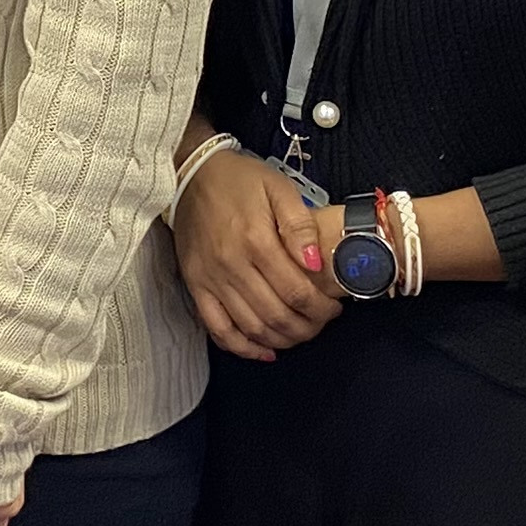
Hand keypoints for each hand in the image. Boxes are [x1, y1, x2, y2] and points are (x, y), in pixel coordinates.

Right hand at [173, 146, 344, 359]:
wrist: (191, 174)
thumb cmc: (240, 181)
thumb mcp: (279, 188)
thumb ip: (300, 225)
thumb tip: (316, 264)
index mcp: (257, 241)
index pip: (297, 292)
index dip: (321, 308)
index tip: (334, 307)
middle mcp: (232, 266)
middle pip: (277, 316)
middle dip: (307, 328)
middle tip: (321, 323)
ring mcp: (211, 280)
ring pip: (251, 327)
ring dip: (281, 340)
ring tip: (299, 334)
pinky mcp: (195, 286)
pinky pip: (218, 328)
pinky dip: (242, 347)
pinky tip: (263, 351)